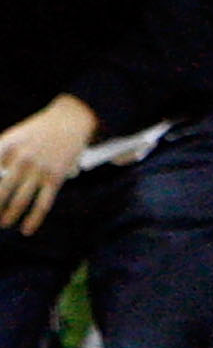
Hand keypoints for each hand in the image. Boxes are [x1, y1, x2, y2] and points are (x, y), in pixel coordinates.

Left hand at [0, 95, 94, 238]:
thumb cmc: (37, 130)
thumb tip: (0, 178)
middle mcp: (22, 158)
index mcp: (6, 146)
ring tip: (3, 223)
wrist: (71, 118)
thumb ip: (0, 157)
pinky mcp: (55, 177)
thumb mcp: (13, 136)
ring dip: (8, 216)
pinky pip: (43, 203)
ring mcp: (40, 168)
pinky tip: (26, 230)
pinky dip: (33, 219)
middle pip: (1, 191)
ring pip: (19, 201)